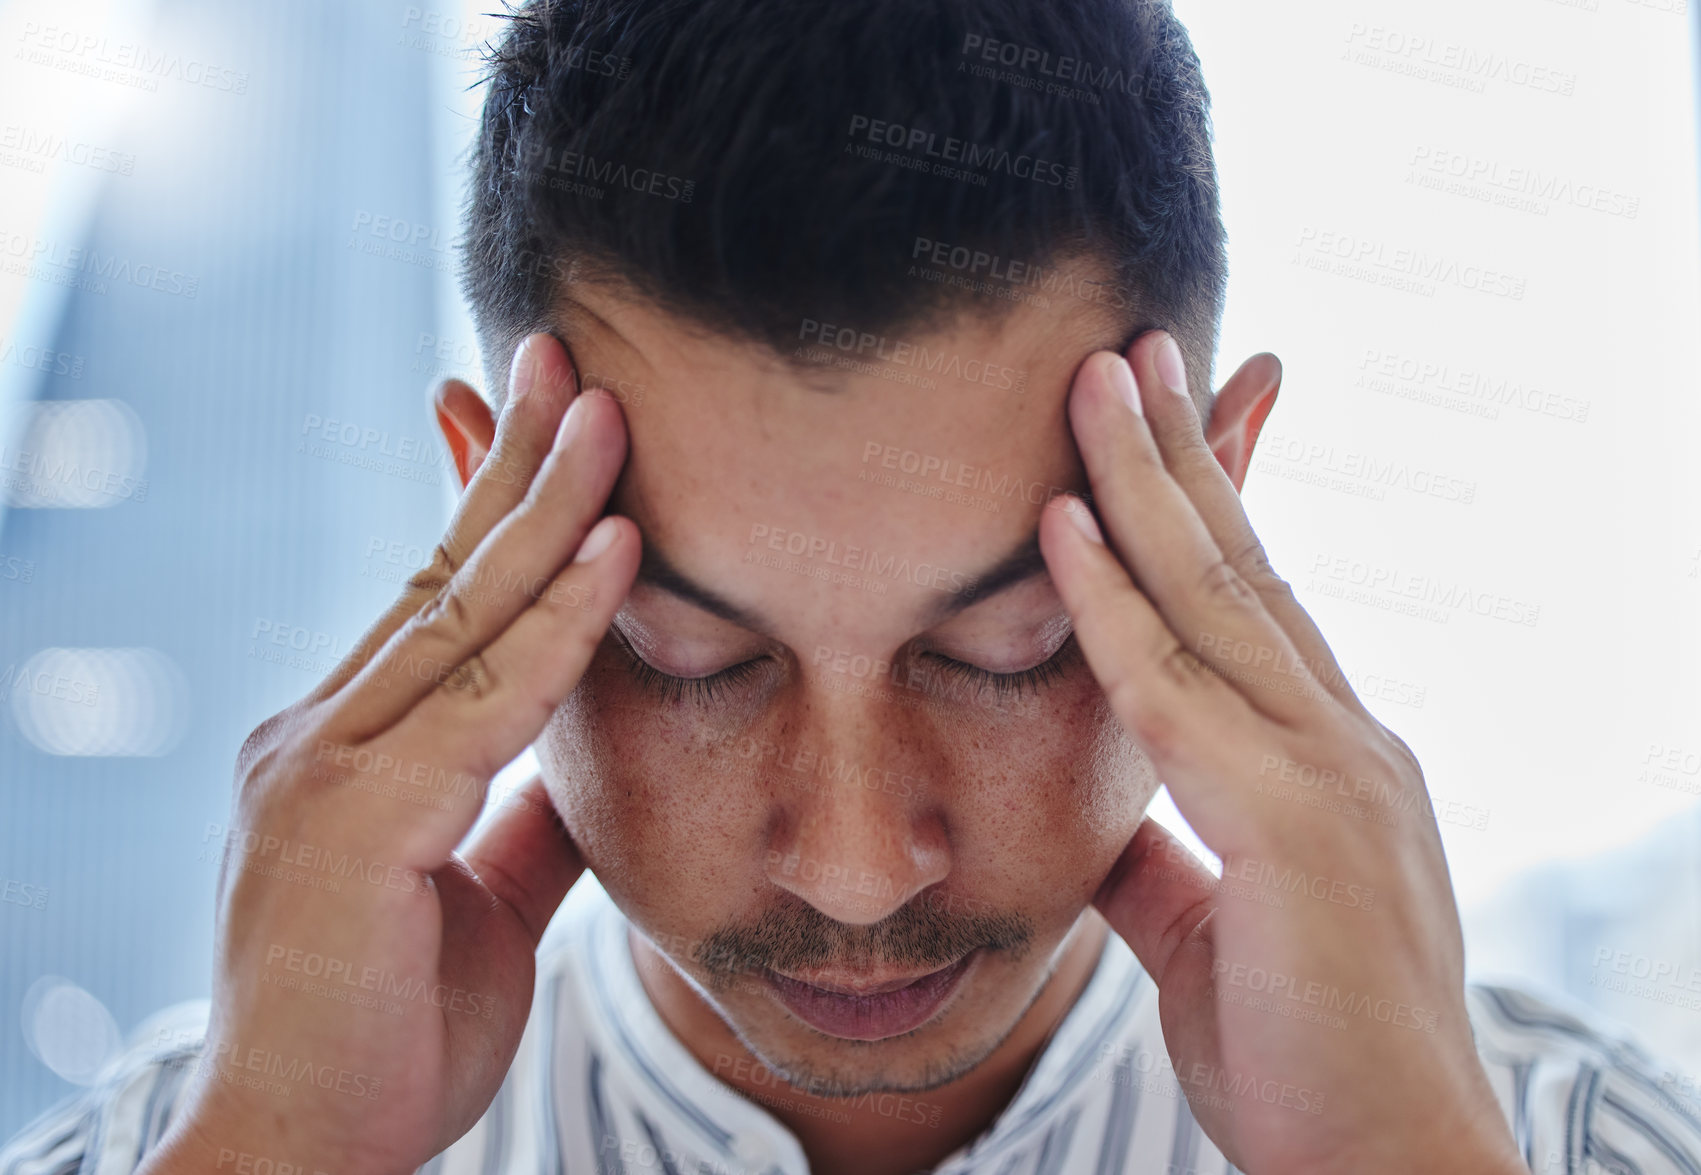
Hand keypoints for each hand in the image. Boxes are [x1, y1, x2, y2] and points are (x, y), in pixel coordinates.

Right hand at [141, 334, 639, 1174]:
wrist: (304, 1153)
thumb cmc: (386, 1031)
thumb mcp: (483, 899)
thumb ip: (528, 815)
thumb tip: (587, 762)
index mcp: (351, 746)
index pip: (434, 598)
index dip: (492, 506)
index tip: (550, 424)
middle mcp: (322, 732)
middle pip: (440, 572)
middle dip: (513, 459)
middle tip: (572, 356)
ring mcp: (325, 768)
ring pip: (458, 612)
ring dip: (546, 506)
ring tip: (610, 411)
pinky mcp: (352, 820)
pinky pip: (484, 703)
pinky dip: (559, 625)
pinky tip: (618, 553)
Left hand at [1037, 336, 1523, 1174]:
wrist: (1386, 1167)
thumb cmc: (1303, 1058)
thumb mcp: (1208, 935)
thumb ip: (1161, 866)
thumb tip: (1106, 829)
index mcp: (1324, 761)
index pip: (1253, 605)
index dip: (1203, 510)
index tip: (1154, 427)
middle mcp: (1340, 741)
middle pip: (1242, 566)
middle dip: (1179, 451)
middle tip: (1129, 347)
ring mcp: (1328, 773)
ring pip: (1215, 596)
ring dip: (1142, 481)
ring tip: (1093, 377)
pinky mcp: (1294, 826)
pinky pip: (1174, 693)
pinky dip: (1111, 607)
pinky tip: (1060, 527)